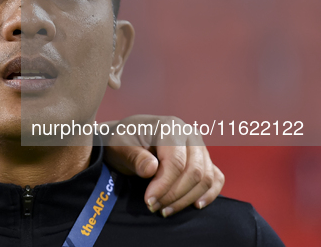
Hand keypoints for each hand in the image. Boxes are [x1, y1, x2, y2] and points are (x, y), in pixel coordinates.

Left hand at [102, 115, 224, 216]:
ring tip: (164, 210)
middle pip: (194, 172)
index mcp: (170, 127)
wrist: (126, 139)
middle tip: (153, 207)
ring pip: (205, 178)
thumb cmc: (122, 142)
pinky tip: (195, 205)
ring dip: (186, 199)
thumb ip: (135, 157)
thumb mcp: (120, 147)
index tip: (148, 201)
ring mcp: (200, 147)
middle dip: (174, 195)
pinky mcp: (204, 160)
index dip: (164, 186)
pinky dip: (209, 193)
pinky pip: (215, 178)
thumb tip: (152, 169)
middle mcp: (190, 134)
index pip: (176, 162)